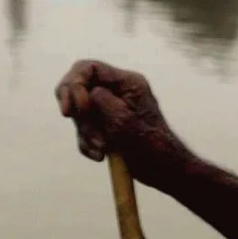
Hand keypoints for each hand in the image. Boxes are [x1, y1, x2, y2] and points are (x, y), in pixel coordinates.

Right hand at [54, 59, 191, 188]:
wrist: (163, 170)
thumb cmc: (150, 146)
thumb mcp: (122, 120)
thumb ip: (100, 100)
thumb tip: (85, 94)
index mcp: (127, 82)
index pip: (88, 68)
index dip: (74, 85)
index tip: (74, 111)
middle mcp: (118, 90)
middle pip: (79, 89)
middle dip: (80, 115)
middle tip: (90, 133)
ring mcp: (110, 107)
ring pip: (81, 113)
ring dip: (86, 133)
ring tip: (102, 149)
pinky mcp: (105, 125)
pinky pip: (84, 129)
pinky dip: (87, 143)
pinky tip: (100, 156)